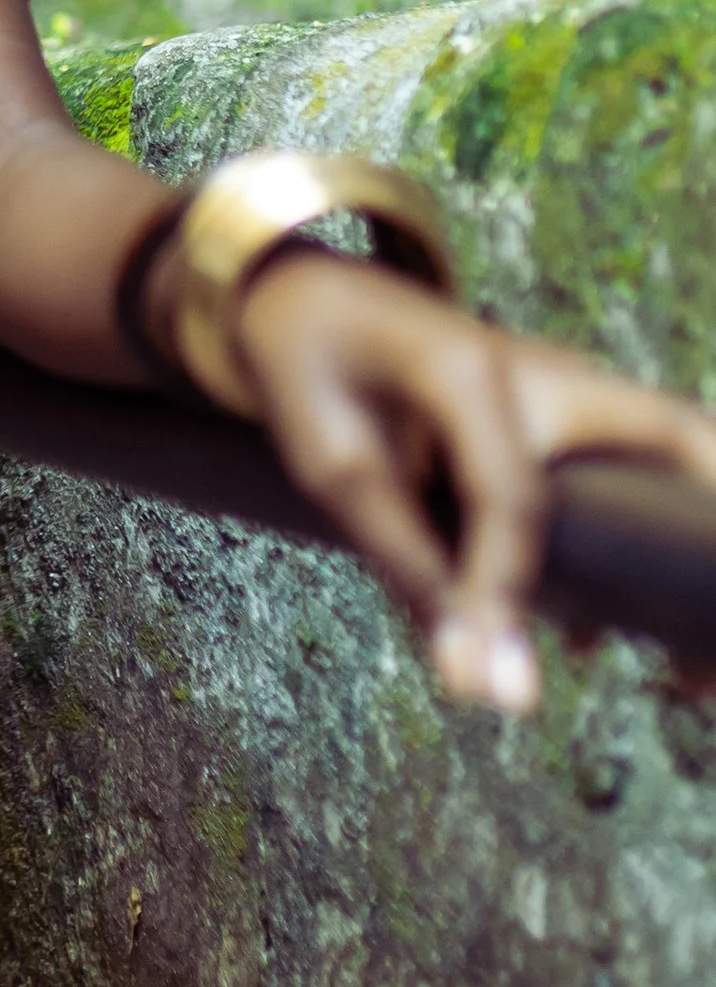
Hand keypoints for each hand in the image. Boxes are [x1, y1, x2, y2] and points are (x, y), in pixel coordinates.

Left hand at [228, 249, 715, 710]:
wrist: (311, 293)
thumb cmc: (314, 370)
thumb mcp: (327, 464)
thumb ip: (402, 562)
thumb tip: (470, 679)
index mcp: (465, 370)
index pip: (511, 497)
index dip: (506, 595)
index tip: (503, 692)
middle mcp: (545, 370)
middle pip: (674, 437)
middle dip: (703, 539)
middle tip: (700, 673)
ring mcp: (571, 389)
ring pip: (676, 455)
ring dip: (693, 551)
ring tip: (691, 681)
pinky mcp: (574, 418)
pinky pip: (644, 475)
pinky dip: (656, 546)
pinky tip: (613, 639)